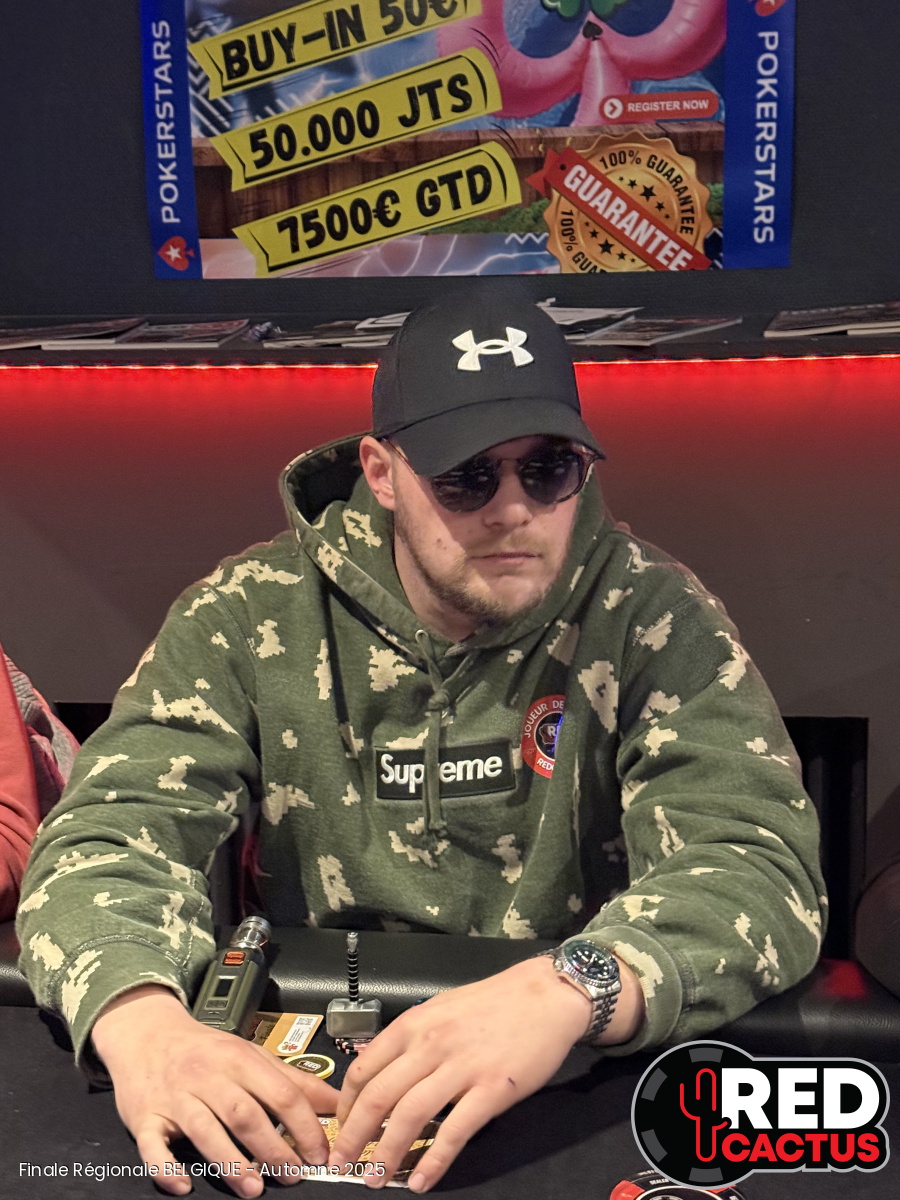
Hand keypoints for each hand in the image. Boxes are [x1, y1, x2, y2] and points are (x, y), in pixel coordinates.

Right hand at [91, 985, 337, 1197]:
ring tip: (254, 1188)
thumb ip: (294, 1081)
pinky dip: (166, 1168)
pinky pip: (153, 1145)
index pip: (281, 1092)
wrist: (147, 1034)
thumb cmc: (206, 1050)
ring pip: (205, 1129)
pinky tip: (183, 1185)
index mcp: (239, 1059)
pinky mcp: (145, 1117)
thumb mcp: (252, 1056)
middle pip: (245, 1113)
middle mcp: (208, 1076)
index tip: (320, 1153)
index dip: (305, 1126)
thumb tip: (337, 1103)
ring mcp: (176, 1097)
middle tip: (293, 1175)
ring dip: (231, 1162)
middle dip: (273, 1148)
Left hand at [328, 956, 606, 1190]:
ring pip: (411, 1116)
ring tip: (376, 1179)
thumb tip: (371, 1060)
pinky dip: (434, 1161)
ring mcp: (463, 1068)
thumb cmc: (493, 1002)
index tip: (341, 1129)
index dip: (347, 1106)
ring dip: (387, 1153)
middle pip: (380, 1097)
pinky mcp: (493, 1089)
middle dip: (355, 1137)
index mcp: (415, 1024)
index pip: (364, 1069)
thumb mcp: (440, 1007)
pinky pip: (456, 1132)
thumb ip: (408, 1036)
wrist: (546, 996)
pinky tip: (421, 1182)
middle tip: (342, 1164)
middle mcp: (431, 1044)